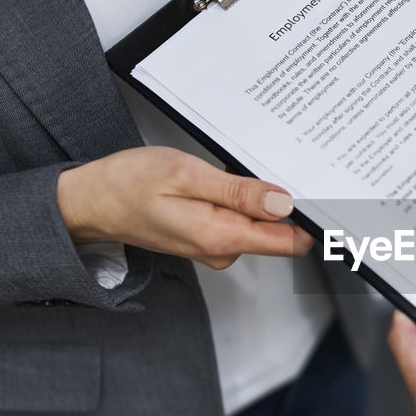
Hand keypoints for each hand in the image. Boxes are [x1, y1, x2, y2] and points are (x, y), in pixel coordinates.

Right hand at [57, 146, 312, 268]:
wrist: (91, 200)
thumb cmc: (128, 185)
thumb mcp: (187, 176)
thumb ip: (239, 192)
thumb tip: (283, 202)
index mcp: (222, 237)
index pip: (291, 242)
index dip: (311, 219)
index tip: (324, 195)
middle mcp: (223, 250)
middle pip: (281, 232)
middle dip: (287, 201)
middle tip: (280, 165)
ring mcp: (217, 246)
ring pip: (261, 222)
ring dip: (261, 197)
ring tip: (244, 168)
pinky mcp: (210, 237)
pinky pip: (242, 220)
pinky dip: (244, 199)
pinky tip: (229, 179)